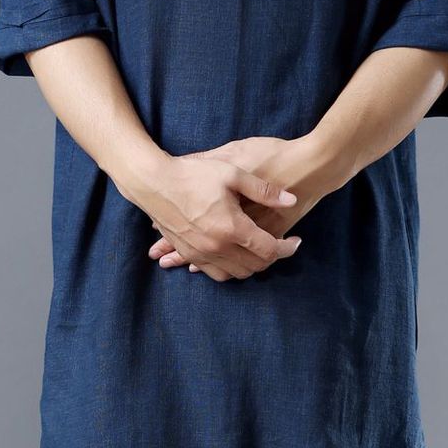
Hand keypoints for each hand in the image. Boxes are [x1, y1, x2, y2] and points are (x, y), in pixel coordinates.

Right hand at [146, 137, 322, 275]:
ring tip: (259, 250)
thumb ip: (264, 190)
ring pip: (236, 274)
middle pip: (255, 266)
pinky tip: (236, 256)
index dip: (287, 249)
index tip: (295, 241)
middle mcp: (217, 247)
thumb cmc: (193, 174)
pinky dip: (230, 269)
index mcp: (231, 227)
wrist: (152, 182)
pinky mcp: (189, 253)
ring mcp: (201, 253)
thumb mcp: (232, 173)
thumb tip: (291, 200)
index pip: (269, 250)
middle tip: (280, 245)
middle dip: (272, 258)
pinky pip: (215, 273)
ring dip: (252, 266)